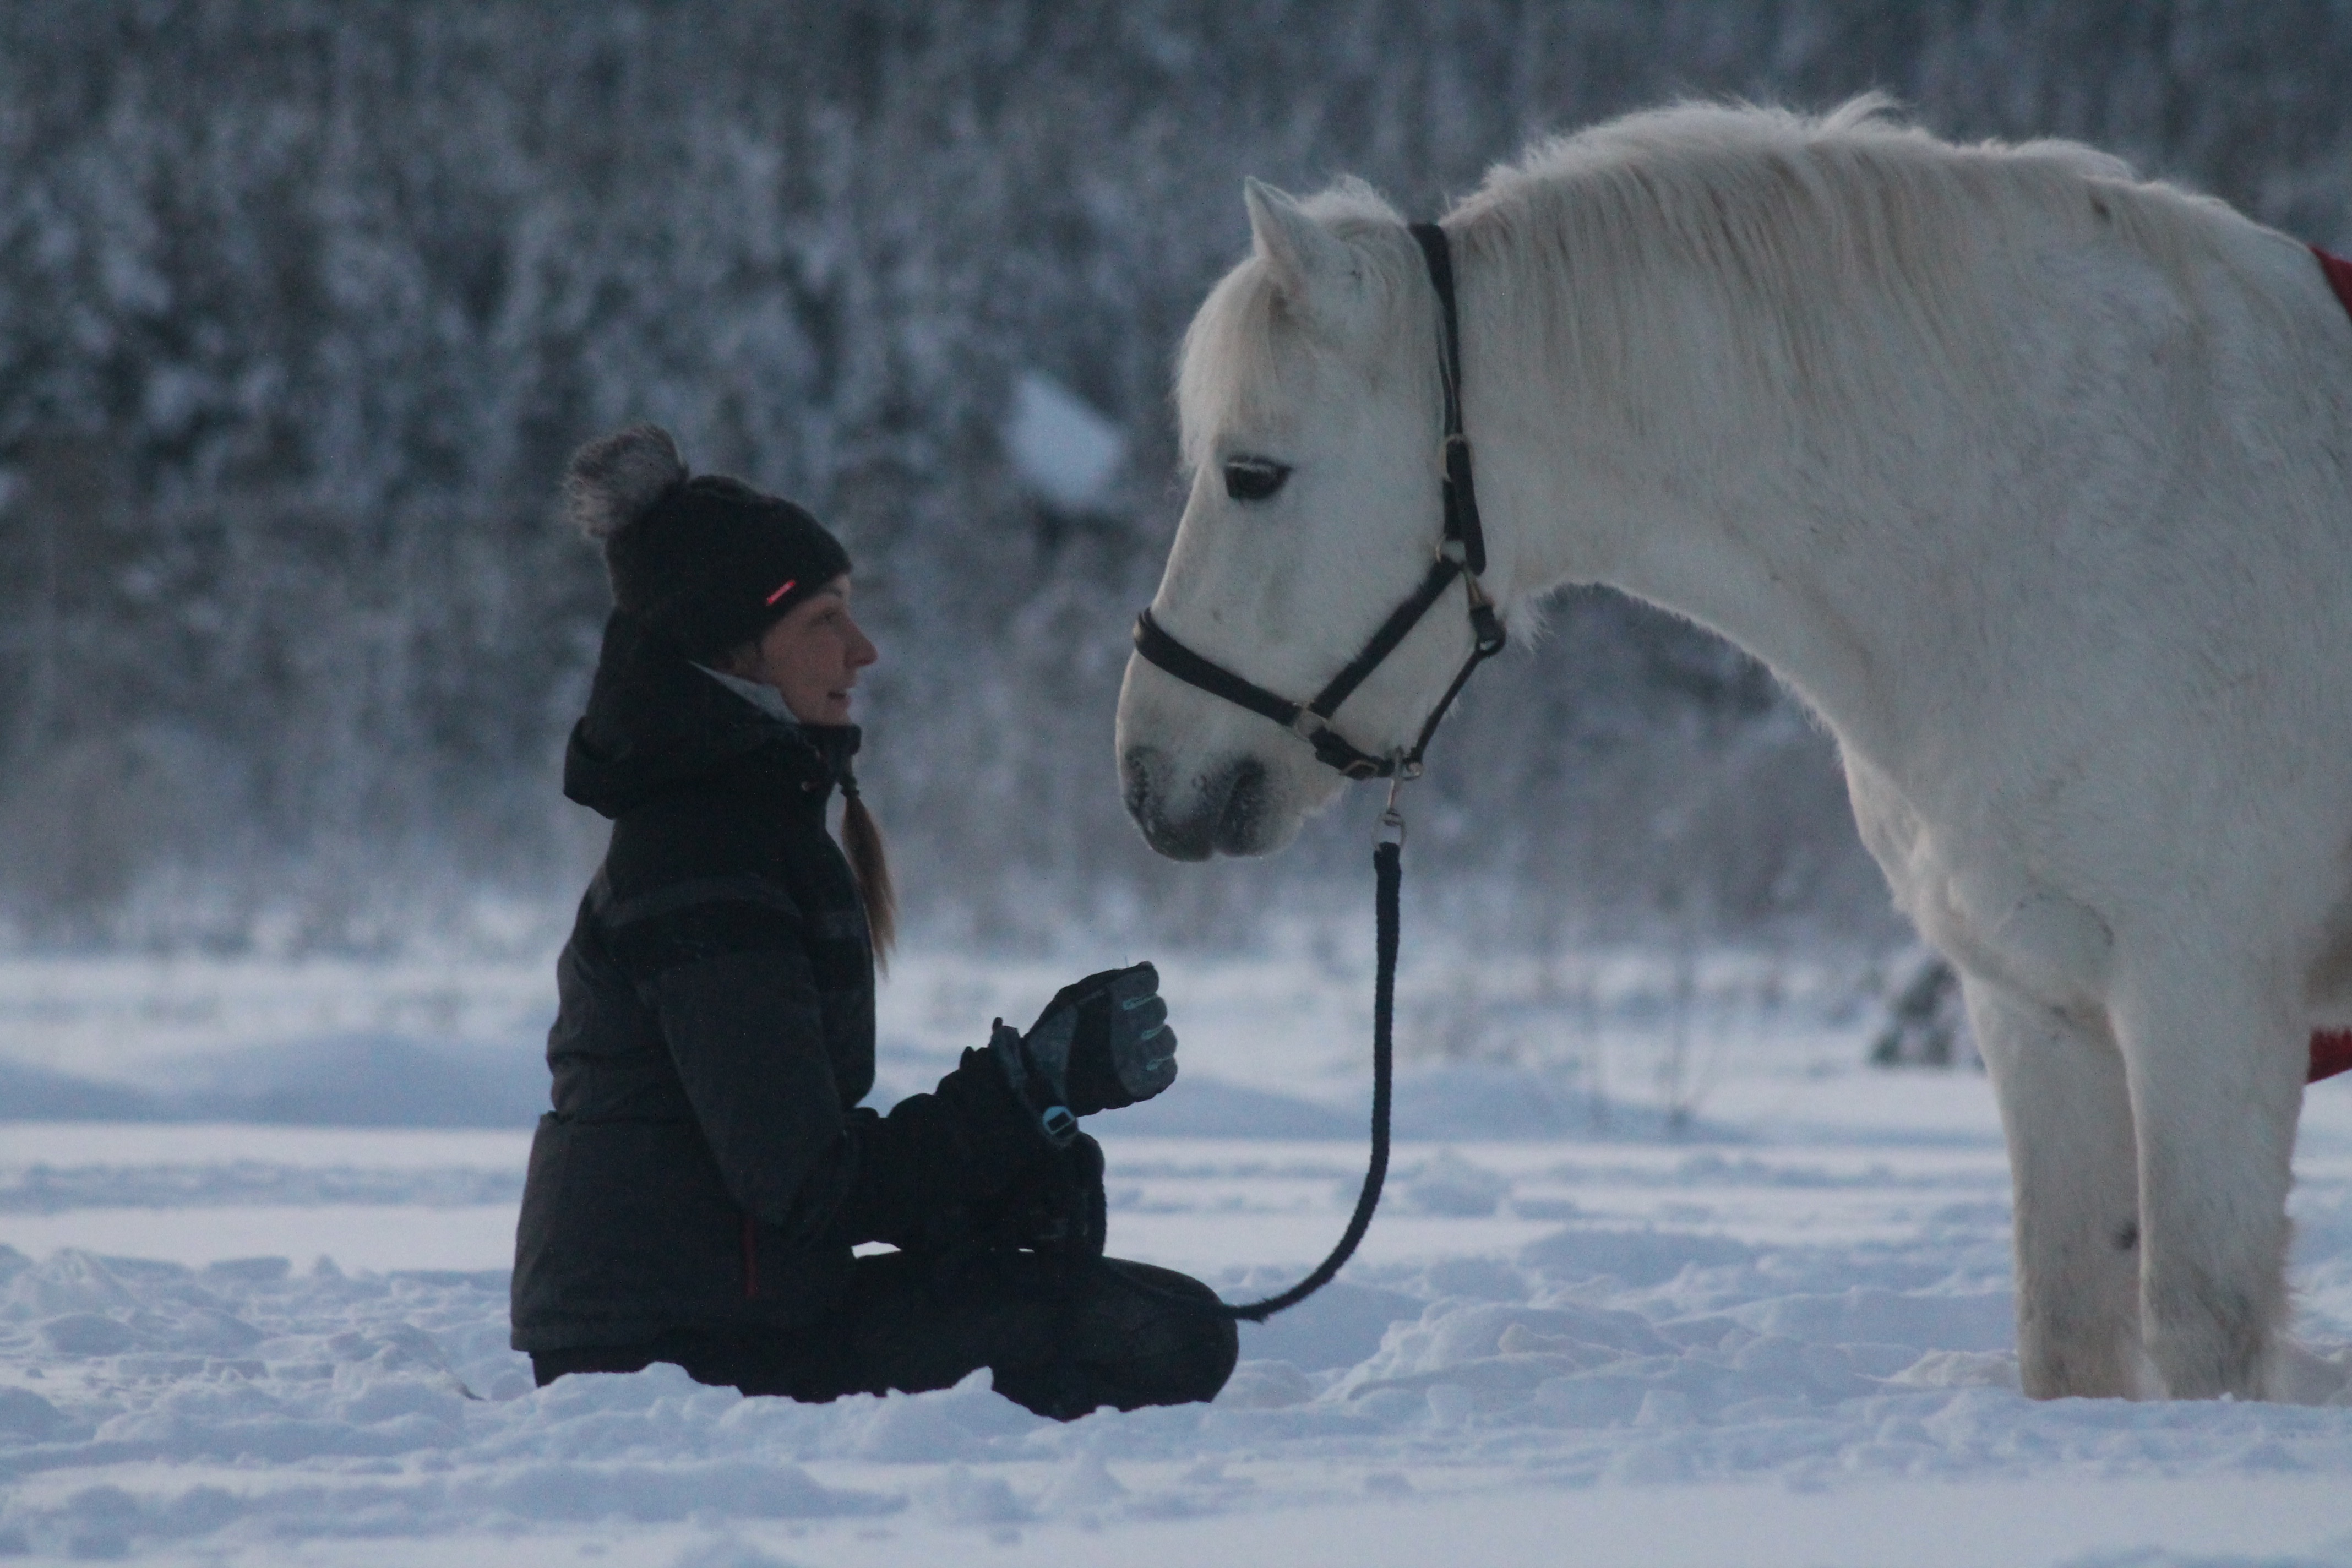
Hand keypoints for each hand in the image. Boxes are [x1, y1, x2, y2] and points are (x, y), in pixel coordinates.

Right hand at [990, 962, 1177, 1133]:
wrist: (1040, 1082)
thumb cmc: (1055, 1033)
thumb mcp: (1073, 994)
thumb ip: (1112, 978)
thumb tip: (1148, 967)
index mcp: (1111, 998)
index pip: (1148, 981)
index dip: (1138, 988)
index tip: (1126, 998)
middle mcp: (1128, 1025)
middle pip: (1158, 1009)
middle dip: (1143, 1014)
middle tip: (1122, 1025)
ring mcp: (1137, 1058)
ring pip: (1167, 1040)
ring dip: (1152, 1041)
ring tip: (1131, 1048)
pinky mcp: (1141, 1086)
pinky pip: (1167, 1070)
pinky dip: (1156, 1068)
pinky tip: (1139, 1067)